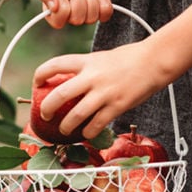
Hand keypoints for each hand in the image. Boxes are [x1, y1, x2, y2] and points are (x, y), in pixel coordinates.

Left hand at [33, 42, 171, 139]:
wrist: (155, 61)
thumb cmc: (130, 58)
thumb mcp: (102, 57)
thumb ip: (87, 68)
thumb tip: (71, 82)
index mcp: (87, 61)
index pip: (55, 65)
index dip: (41, 74)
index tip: (36, 84)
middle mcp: (92, 77)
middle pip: (60, 94)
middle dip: (47, 108)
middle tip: (45, 115)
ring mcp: (105, 93)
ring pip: (76, 114)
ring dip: (66, 125)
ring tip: (64, 130)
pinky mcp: (117, 106)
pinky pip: (97, 124)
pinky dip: (88, 132)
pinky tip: (87, 134)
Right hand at [35, 0, 112, 28]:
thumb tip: (52, 9)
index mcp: (53, 3)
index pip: (58, 22)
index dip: (63, 8)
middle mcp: (69, 7)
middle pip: (77, 20)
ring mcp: (86, 5)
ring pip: (92, 18)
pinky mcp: (101, 0)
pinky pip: (105, 14)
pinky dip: (103, 2)